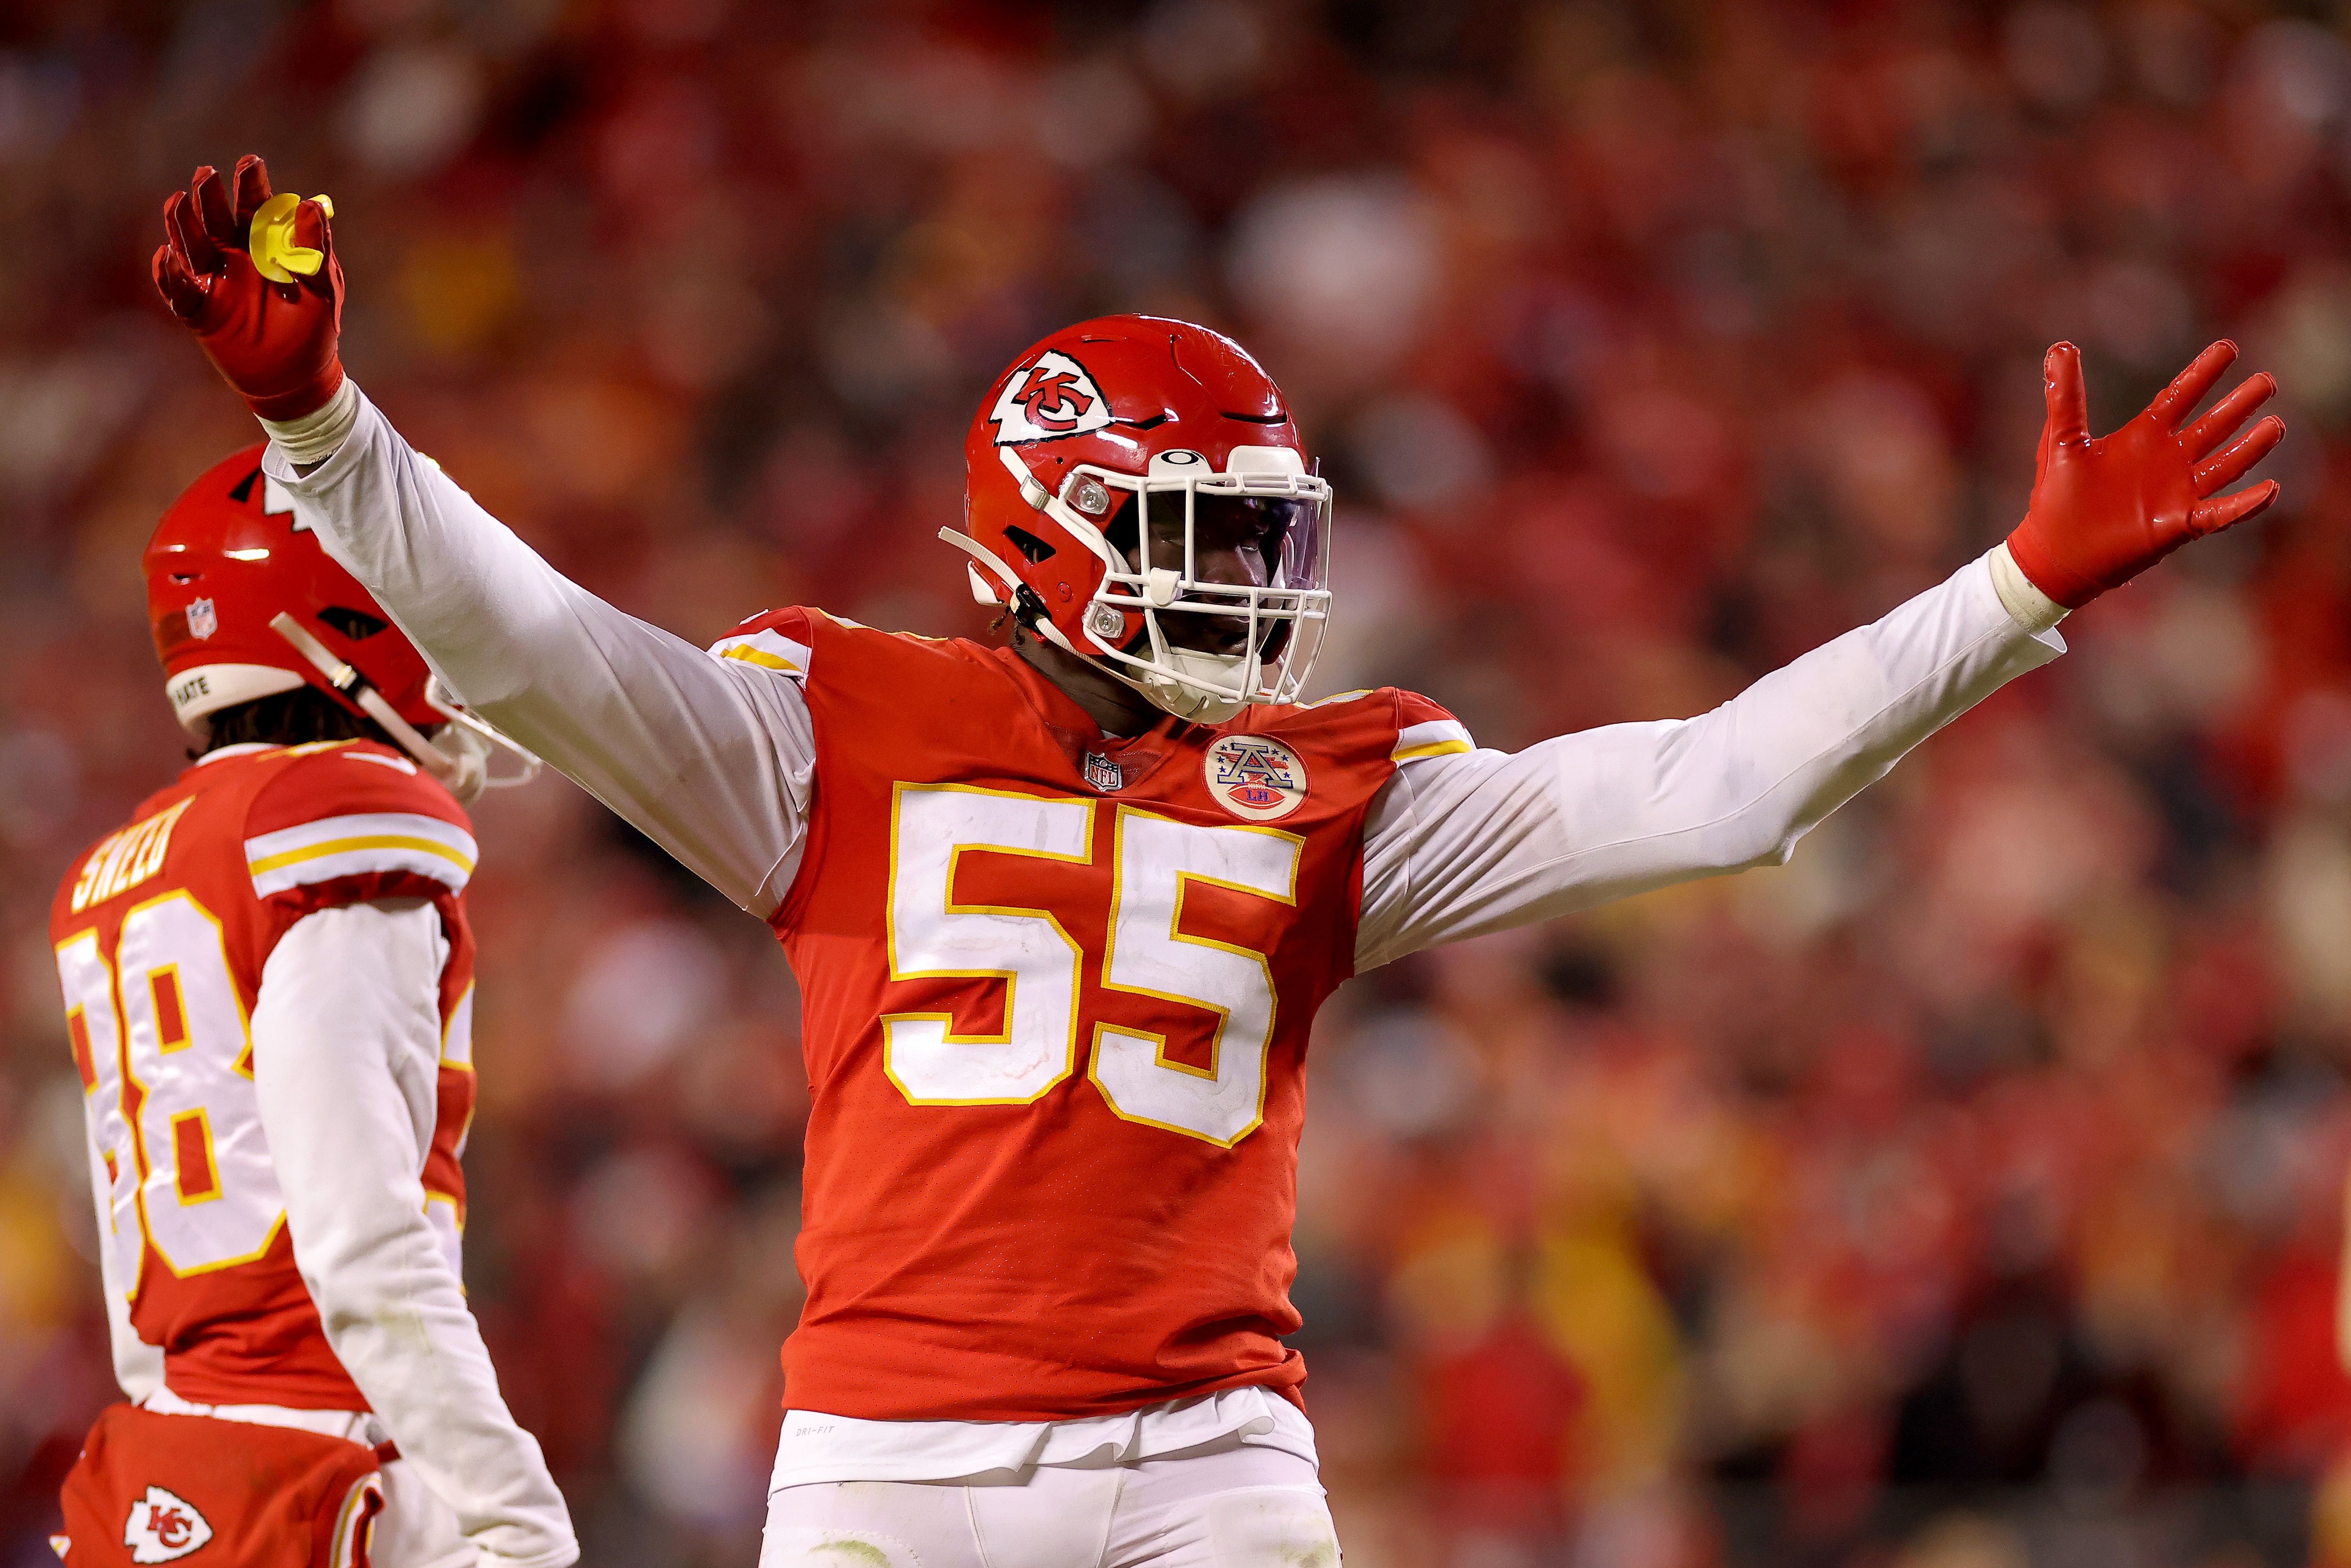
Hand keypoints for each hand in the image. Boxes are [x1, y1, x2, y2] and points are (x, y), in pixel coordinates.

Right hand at [151, 155, 344, 420]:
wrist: (299, 375)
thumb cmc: (315, 326)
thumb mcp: (324, 286)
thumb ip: (317, 248)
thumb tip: (313, 203)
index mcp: (266, 244)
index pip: (256, 207)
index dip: (252, 184)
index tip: (250, 161)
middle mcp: (234, 256)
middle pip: (216, 218)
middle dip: (209, 195)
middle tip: (205, 173)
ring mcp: (213, 281)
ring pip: (191, 246)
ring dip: (182, 224)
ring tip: (177, 202)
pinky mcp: (198, 310)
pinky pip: (178, 290)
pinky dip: (169, 275)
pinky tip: (167, 258)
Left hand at [2005, 340, 2283, 608]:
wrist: (2052, 554)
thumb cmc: (2056, 499)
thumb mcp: (2062, 441)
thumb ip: (2064, 396)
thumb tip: (2059, 346)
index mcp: (2143, 437)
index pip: (2181, 396)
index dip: (2204, 372)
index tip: (2229, 347)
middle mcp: (2167, 461)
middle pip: (2214, 426)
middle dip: (2240, 404)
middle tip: (2267, 381)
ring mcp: (2177, 493)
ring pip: (2225, 465)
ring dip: (2251, 447)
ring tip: (2275, 426)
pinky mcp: (2178, 526)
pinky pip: (2220, 514)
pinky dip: (2245, 505)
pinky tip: (2270, 490)